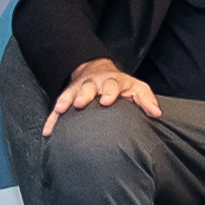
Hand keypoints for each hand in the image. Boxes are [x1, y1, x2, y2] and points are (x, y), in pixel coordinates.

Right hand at [43, 58, 161, 133]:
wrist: (98, 72)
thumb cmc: (121, 86)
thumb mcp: (136, 88)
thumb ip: (146, 99)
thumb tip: (156, 113)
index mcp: (111, 81)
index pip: (111, 85)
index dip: (109, 92)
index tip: (106, 101)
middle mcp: (92, 83)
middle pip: (87, 87)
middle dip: (83, 95)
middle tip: (79, 104)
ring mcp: (77, 89)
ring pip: (69, 94)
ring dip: (64, 102)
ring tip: (59, 110)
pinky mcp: (67, 98)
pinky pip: (57, 109)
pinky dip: (52, 120)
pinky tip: (47, 132)